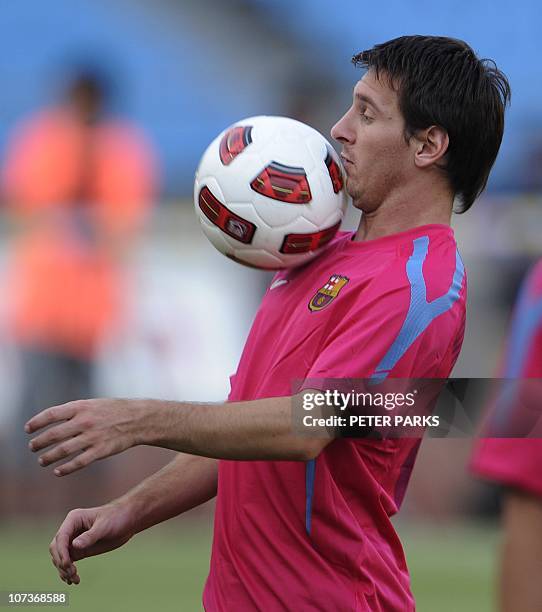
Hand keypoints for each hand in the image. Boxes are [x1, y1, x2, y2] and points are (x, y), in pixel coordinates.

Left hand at [25, 399, 145, 475]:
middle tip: (32, 447)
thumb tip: (54, 421)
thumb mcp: (94, 404)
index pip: (51, 414)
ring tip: (41, 461)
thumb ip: (75, 411)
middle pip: (54, 434)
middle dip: (39, 442)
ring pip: (63, 450)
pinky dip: (65, 468)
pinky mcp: (100, 451)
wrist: (138, 419)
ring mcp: (92, 437)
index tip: (28, 429)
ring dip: (48, 457)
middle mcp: (85, 421)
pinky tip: (58, 471)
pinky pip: (78, 462)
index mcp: (82, 407)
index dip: (37, 422)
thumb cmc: (114, 410)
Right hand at [49, 503, 135, 584]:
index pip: (61, 537)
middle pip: (56, 548)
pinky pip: (68, 562)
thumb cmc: (117, 518)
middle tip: (72, 573)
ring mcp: (74, 540)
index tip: (67, 564)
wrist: (128, 520)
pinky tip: (73, 580)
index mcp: (74, 519)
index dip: (61, 552)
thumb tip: (74, 546)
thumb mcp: (104, 526)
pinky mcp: (80, 549)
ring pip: (60, 557)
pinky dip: (68, 571)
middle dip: (61, 561)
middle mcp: (71, 529)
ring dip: (63, 569)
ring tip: (74, 580)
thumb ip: (90, 536)